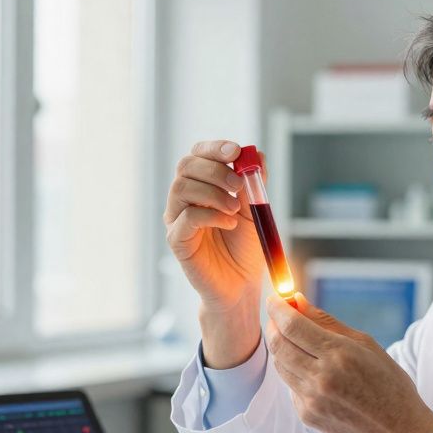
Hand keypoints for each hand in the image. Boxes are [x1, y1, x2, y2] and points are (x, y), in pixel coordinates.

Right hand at [164, 140, 267, 366]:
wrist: (241, 284)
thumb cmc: (245, 247)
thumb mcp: (255, 209)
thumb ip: (254, 182)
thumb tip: (256, 154)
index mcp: (201, 185)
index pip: (197, 155)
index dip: (214, 148)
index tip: (235, 151)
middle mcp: (184, 198)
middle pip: (186, 166)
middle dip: (215, 169)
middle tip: (239, 185)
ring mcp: (177, 218)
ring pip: (182, 187)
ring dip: (213, 192)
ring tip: (235, 210)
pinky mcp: (176, 240)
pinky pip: (186, 217)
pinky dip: (211, 215)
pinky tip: (229, 223)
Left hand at [265, 294, 432, 432]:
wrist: (397, 430)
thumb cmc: (388, 382)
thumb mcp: (365, 344)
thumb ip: (327, 322)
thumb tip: (297, 301)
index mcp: (339, 354)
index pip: (293, 325)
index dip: (277, 308)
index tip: (274, 299)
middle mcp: (321, 377)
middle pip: (279, 344)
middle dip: (274, 325)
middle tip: (278, 316)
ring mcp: (312, 399)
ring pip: (280, 365)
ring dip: (282, 348)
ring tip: (295, 340)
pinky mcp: (307, 415)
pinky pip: (290, 386)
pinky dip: (294, 372)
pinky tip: (312, 371)